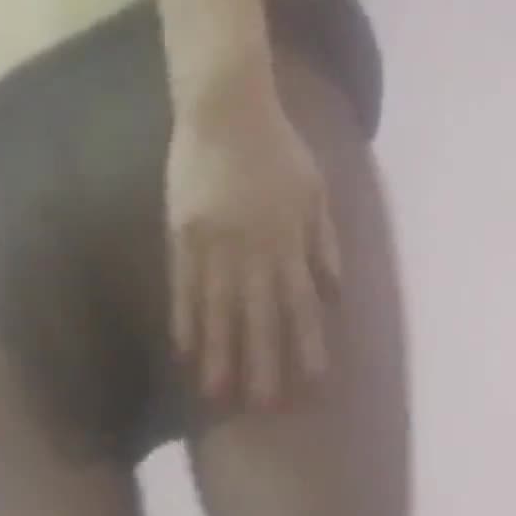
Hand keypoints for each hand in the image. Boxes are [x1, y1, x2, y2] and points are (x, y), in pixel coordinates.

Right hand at [166, 82, 340, 407]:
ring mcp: (213, 245)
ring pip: (218, 310)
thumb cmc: (276, 147)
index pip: (301, 303)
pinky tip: (184, 352)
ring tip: (215, 395)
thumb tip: (332, 293)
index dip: (308, 344)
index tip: (314, 383)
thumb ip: (322, 242)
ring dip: (218, 355)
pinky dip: (185, 321)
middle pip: (259, 316)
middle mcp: (253, 249)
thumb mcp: (313, 190)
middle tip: (263, 407)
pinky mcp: (182, 236)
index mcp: (288, 239)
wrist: (224, 107)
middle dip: (262, 363)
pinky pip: (184, 288)